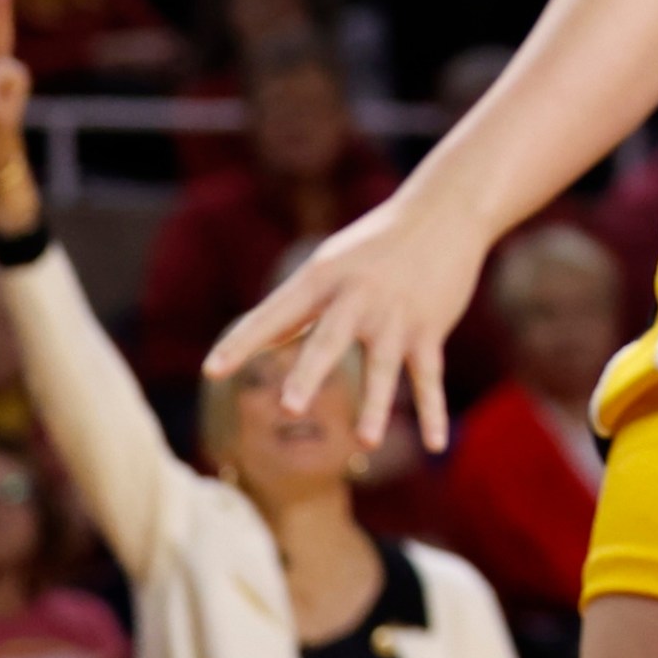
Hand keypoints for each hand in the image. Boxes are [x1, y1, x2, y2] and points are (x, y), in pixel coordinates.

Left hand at [201, 186, 490, 451]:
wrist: (445, 212)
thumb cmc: (374, 244)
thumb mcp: (331, 265)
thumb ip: (298, 308)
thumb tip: (259, 340)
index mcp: (324, 278)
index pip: (276, 313)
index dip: (243, 342)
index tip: (212, 370)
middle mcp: (359, 296)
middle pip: (331, 340)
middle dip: (311, 374)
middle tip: (291, 409)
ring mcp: (397, 315)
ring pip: (383, 366)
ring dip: (375, 404)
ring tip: (364, 443)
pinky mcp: (430, 328)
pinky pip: (430, 376)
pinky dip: (434, 412)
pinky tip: (434, 445)